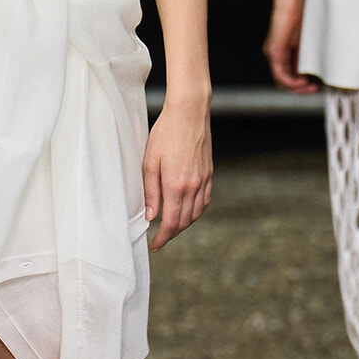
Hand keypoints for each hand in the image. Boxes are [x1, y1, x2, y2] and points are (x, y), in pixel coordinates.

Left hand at [142, 98, 212, 250]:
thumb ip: (150, 192)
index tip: (155, 245)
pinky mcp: (209, 173)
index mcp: (176, 186)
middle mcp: (193, 186)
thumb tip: (150, 216)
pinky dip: (196, 211)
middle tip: (160, 239)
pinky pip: (204, 200)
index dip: (163, 238)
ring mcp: (204, 180)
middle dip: (172, 234)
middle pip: (185, 221)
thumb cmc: (165, 134)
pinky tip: (188, 210)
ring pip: (196, 213)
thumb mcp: (149, 162)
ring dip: (184, 224)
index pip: (171, 222)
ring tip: (171, 227)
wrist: (189, 113)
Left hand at [263, 0, 318, 92]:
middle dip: (301, 90)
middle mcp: (276, 56)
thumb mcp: (310, 39)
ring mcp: (273, 54)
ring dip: (297, 88)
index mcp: (285, 53)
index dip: (304, 85)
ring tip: (311, 87)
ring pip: (282, 81)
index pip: (292, 76)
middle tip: (316, 90)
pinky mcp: (274, 51)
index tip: (319, 86)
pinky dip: (291, 82)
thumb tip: (325, 69)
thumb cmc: (303, 13)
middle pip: (286, 82)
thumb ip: (312, 54)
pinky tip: (303, 82)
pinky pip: (280, 75)